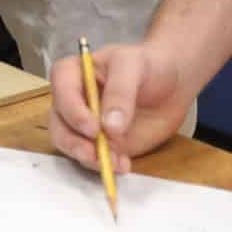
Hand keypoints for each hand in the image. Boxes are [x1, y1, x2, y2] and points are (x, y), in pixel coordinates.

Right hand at [46, 41, 192, 175]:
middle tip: (94, 154)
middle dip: (73, 141)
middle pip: (58, 122)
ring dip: (88, 158)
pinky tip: (123, 165)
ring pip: (71, 144)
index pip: (61, 87)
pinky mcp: (102, 143)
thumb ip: (120, 92)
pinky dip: (105, 166)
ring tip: (115, 163)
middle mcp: (75, 100)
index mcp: (76, 72)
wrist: (172, 85)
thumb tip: (109, 126)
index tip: (93, 128)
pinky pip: (93, 159)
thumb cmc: (149, 65)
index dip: (71, 109)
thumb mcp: (133, 66)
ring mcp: (87, 124)